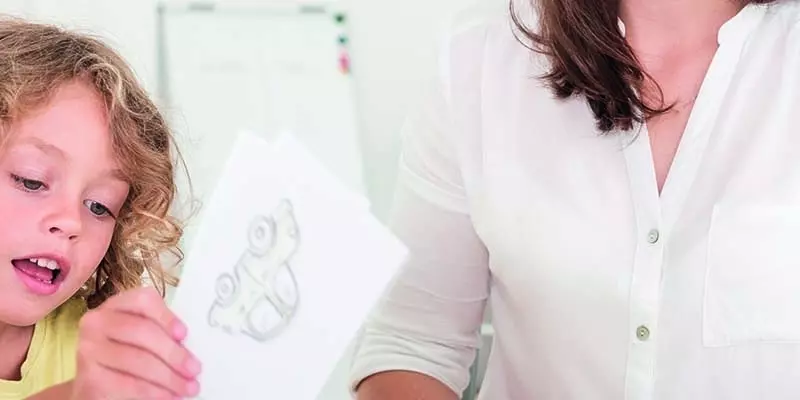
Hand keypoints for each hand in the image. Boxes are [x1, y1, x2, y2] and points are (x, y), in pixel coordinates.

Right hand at [70, 287, 200, 399]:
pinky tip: (169, 396)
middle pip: (142, 331)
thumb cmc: (128, 354)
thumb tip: (188, 346)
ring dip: (168, 377)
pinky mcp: (89, 378)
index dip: (166, 317)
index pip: (143, 301)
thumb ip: (162, 333)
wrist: (97, 383)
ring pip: (137, 360)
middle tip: (195, 369)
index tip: (185, 335)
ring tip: (188, 387)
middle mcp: (96, 322)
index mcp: (116, 305)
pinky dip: (153, 392)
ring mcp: (89, 350)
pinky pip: (128, 384)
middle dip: (173, 353)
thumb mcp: (144, 337)